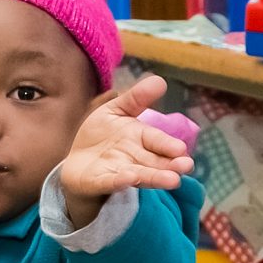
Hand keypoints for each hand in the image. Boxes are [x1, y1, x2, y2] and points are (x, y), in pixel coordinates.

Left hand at [58, 74, 192, 228]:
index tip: (182, 149)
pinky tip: (129, 178)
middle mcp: (135, 158)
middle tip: (186, 167)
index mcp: (141, 139)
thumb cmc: (101, 135)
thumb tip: (161, 80)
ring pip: (141, 175)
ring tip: (173, 180)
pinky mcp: (101, 182)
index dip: (169, 145)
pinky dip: (120, 181)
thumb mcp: (116, 111)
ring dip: (156, 178)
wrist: (76, 160)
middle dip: (171, 165)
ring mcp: (119, 172)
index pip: (158, 141)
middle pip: (156, 162)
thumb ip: (136, 98)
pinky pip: (112, 181)